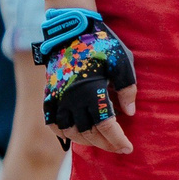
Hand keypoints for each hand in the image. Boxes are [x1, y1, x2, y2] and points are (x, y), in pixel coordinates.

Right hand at [37, 11, 135, 153]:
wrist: (71, 30)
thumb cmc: (101, 44)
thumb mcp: (122, 62)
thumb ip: (127, 89)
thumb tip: (129, 113)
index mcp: (92, 91)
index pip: (106, 126)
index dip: (117, 140)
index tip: (128, 148)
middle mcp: (72, 99)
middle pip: (89, 133)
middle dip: (105, 144)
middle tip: (118, 148)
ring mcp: (58, 98)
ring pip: (70, 131)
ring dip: (86, 140)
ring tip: (100, 142)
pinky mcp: (49, 95)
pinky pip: (53, 122)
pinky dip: (64, 132)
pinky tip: (76, 134)